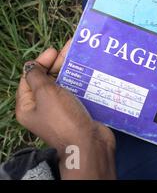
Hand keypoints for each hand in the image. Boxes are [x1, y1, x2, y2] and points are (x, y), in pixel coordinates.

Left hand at [16, 41, 115, 178]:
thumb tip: (31, 65)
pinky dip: (83, 80)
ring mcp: (62, 109)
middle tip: (71, 49)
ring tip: (83, 56)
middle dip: (59, 63)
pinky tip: (92, 70)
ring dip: (73, 70)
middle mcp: (43, 107)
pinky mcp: (78, 110)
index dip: (41, 62)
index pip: (30, 78)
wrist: (89, 142)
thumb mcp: (46, 94)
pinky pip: (78, 91)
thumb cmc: (64, 118)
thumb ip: (38, 76)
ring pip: (65, 84)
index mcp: (28, 106)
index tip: (55, 50)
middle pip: (48, 79)